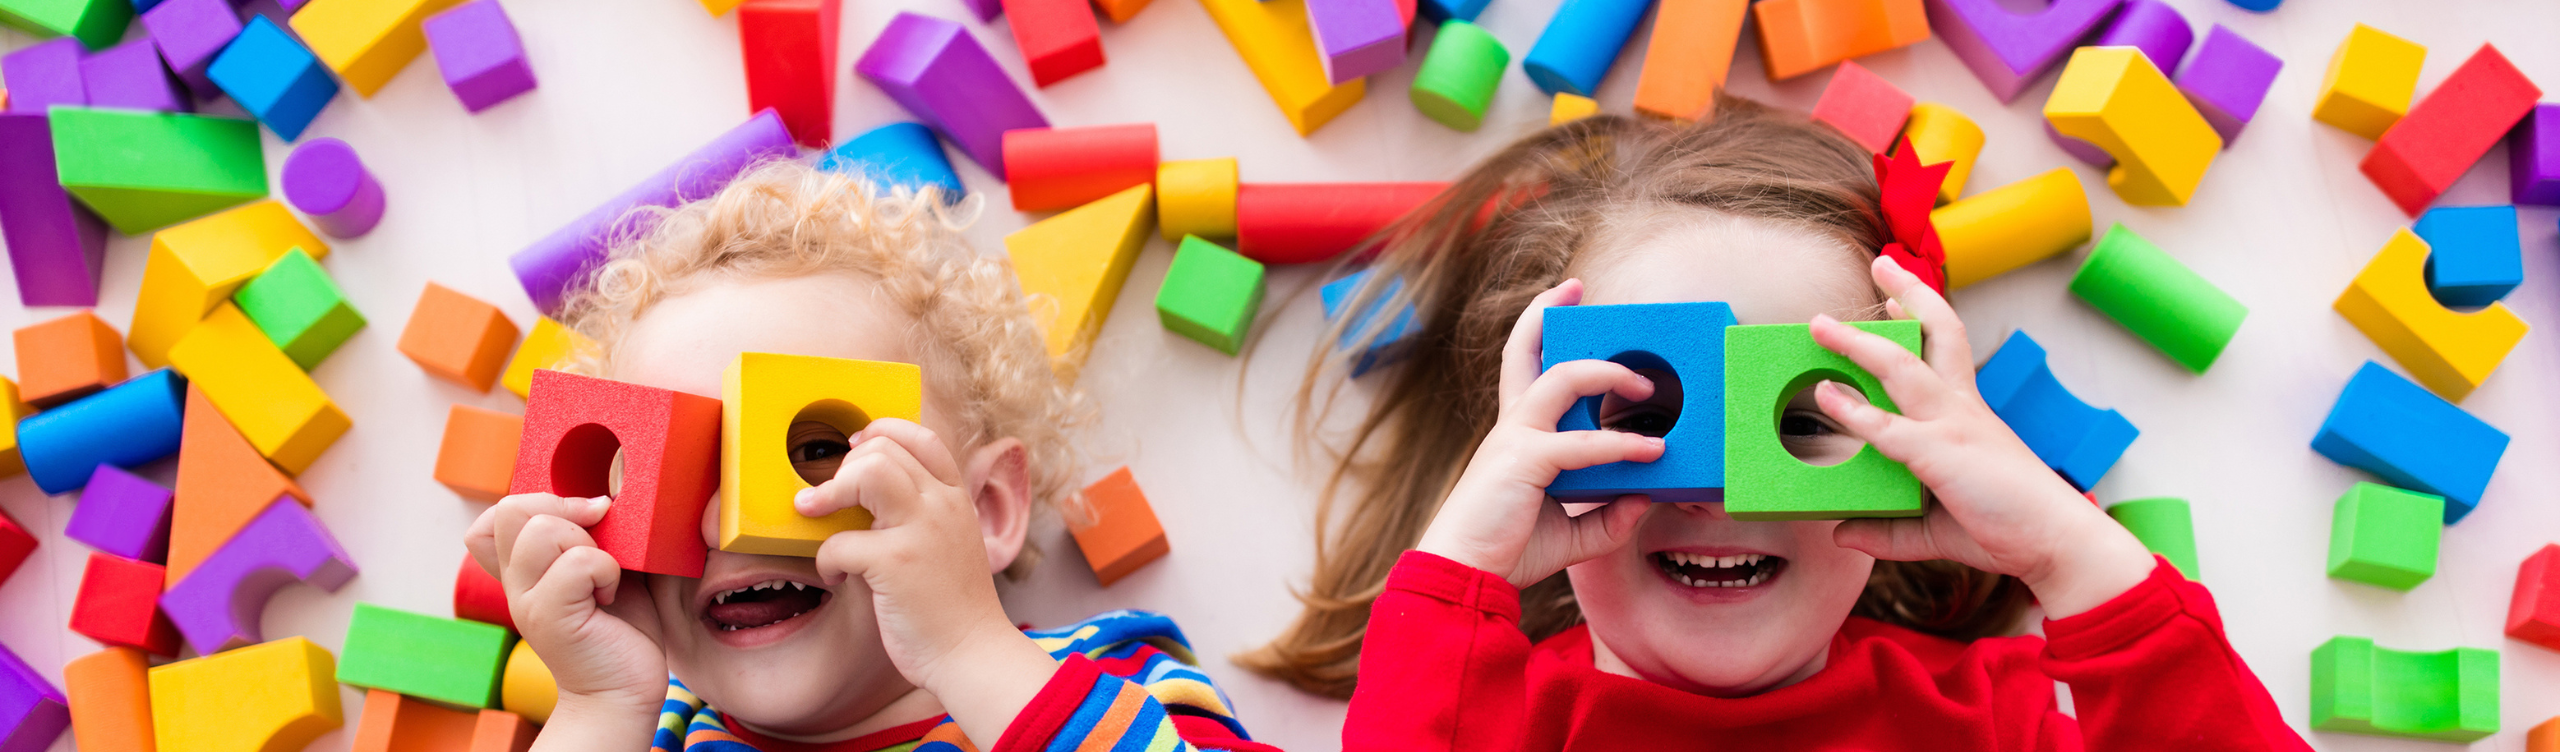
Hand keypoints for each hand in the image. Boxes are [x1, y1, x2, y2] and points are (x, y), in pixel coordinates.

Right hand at [463, 494, 668, 725]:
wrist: (624, 689)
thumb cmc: (621, 628)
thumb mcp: (607, 566)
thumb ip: (594, 533)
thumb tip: (604, 493)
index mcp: (525, 567)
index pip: (497, 514)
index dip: (540, 501)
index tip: (585, 520)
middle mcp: (516, 581)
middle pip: (513, 508)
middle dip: (567, 512)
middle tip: (600, 547)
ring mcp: (527, 600)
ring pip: (542, 530)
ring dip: (590, 545)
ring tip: (604, 579)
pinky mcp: (548, 618)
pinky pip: (578, 563)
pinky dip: (607, 572)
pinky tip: (609, 598)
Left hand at [800, 418, 1055, 744]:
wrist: (972, 653)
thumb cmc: (953, 607)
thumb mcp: (950, 544)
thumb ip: (923, 514)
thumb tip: (869, 493)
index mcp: (956, 499)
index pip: (921, 437)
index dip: (881, 433)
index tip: (855, 450)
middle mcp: (942, 505)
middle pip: (884, 449)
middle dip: (844, 468)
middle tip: (828, 498)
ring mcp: (920, 530)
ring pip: (866, 472)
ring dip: (828, 492)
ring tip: (813, 512)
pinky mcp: (895, 562)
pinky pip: (840, 541)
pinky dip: (826, 560)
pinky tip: (836, 579)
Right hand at [1414, 279, 1662, 589]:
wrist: (1464, 576)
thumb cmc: (1506, 552)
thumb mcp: (1572, 534)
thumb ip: (1608, 516)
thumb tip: (1646, 498)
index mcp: (1517, 435)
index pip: (1525, 369)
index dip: (1538, 330)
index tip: (1563, 302)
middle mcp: (1513, 426)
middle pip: (1524, 350)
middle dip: (1547, 311)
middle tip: (1578, 289)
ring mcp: (1516, 438)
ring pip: (1562, 379)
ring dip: (1608, 372)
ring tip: (1647, 387)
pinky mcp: (1525, 461)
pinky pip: (1581, 444)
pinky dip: (1620, 445)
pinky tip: (1651, 453)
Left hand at [1811, 256, 2156, 617]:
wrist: (2058, 544)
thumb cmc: (2006, 529)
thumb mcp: (1934, 530)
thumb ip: (1888, 530)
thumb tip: (1841, 533)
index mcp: (1968, 414)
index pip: (1947, 348)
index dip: (1924, 314)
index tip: (1899, 293)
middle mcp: (1962, 408)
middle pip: (1937, 333)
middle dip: (1908, 292)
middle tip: (1880, 262)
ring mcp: (1953, 426)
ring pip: (1901, 367)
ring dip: (1858, 343)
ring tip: (1819, 325)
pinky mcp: (1943, 454)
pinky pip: (1890, 427)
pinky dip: (1855, 411)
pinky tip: (1826, 395)